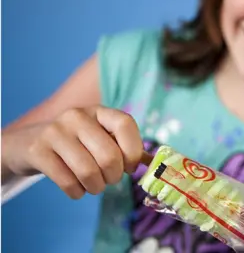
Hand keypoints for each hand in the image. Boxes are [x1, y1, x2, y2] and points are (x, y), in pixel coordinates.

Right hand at [2, 106, 150, 198]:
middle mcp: (77, 116)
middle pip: (109, 155)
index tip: (131, 167)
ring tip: (94, 186)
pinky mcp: (38, 151)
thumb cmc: (77, 144)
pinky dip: (77, 193)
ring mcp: (55, 132)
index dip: (134, 150)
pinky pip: (68, 182)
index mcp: (99, 111)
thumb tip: (154, 163)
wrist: (29, 144)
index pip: (126, 124)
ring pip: (89, 172)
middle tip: (109, 180)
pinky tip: (76, 188)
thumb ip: (127, 148)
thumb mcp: (101, 138)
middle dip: (114, 177)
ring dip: (96, 187)